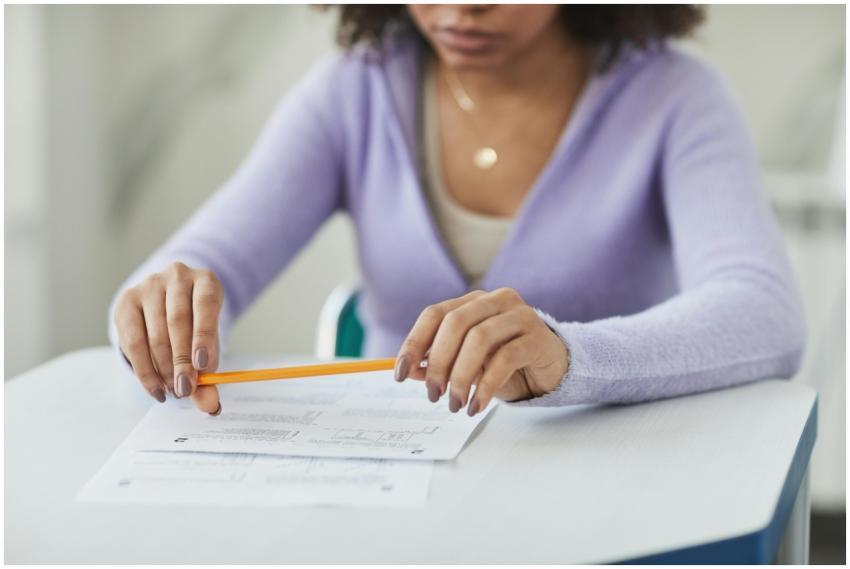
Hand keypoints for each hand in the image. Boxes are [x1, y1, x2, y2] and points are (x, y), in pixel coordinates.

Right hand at [114, 262, 221, 414]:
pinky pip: (132, 340)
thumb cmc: (196, 323)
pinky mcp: (127, 300)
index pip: (205, 305)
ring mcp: (149, 285)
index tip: (203, 367)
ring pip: (154, 333)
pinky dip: (144, 369)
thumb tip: (210, 406)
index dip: (204, 336)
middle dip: (181, 362)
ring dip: (162, 369)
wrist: (171, 300)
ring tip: (172, 391)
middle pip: (178, 322)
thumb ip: (209, 372)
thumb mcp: (209, 340)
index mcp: (206, 280)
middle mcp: (177, 276)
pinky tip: (155, 387)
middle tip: (185, 390)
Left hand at [394, 288, 568, 415]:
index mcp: (472, 302)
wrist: (551, 370)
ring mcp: (519, 315)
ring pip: (479, 338)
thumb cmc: (505, 365)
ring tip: (454, 403)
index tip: (400, 373)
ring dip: (460, 376)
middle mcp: (495, 301)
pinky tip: (476, 406)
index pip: (434, 314)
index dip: (414, 343)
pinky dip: (485, 385)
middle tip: (433, 395)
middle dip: (438, 362)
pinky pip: (505, 358)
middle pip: (455, 323)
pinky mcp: (537, 337)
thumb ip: (438, 364)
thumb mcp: (467, 365)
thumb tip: (409, 371)